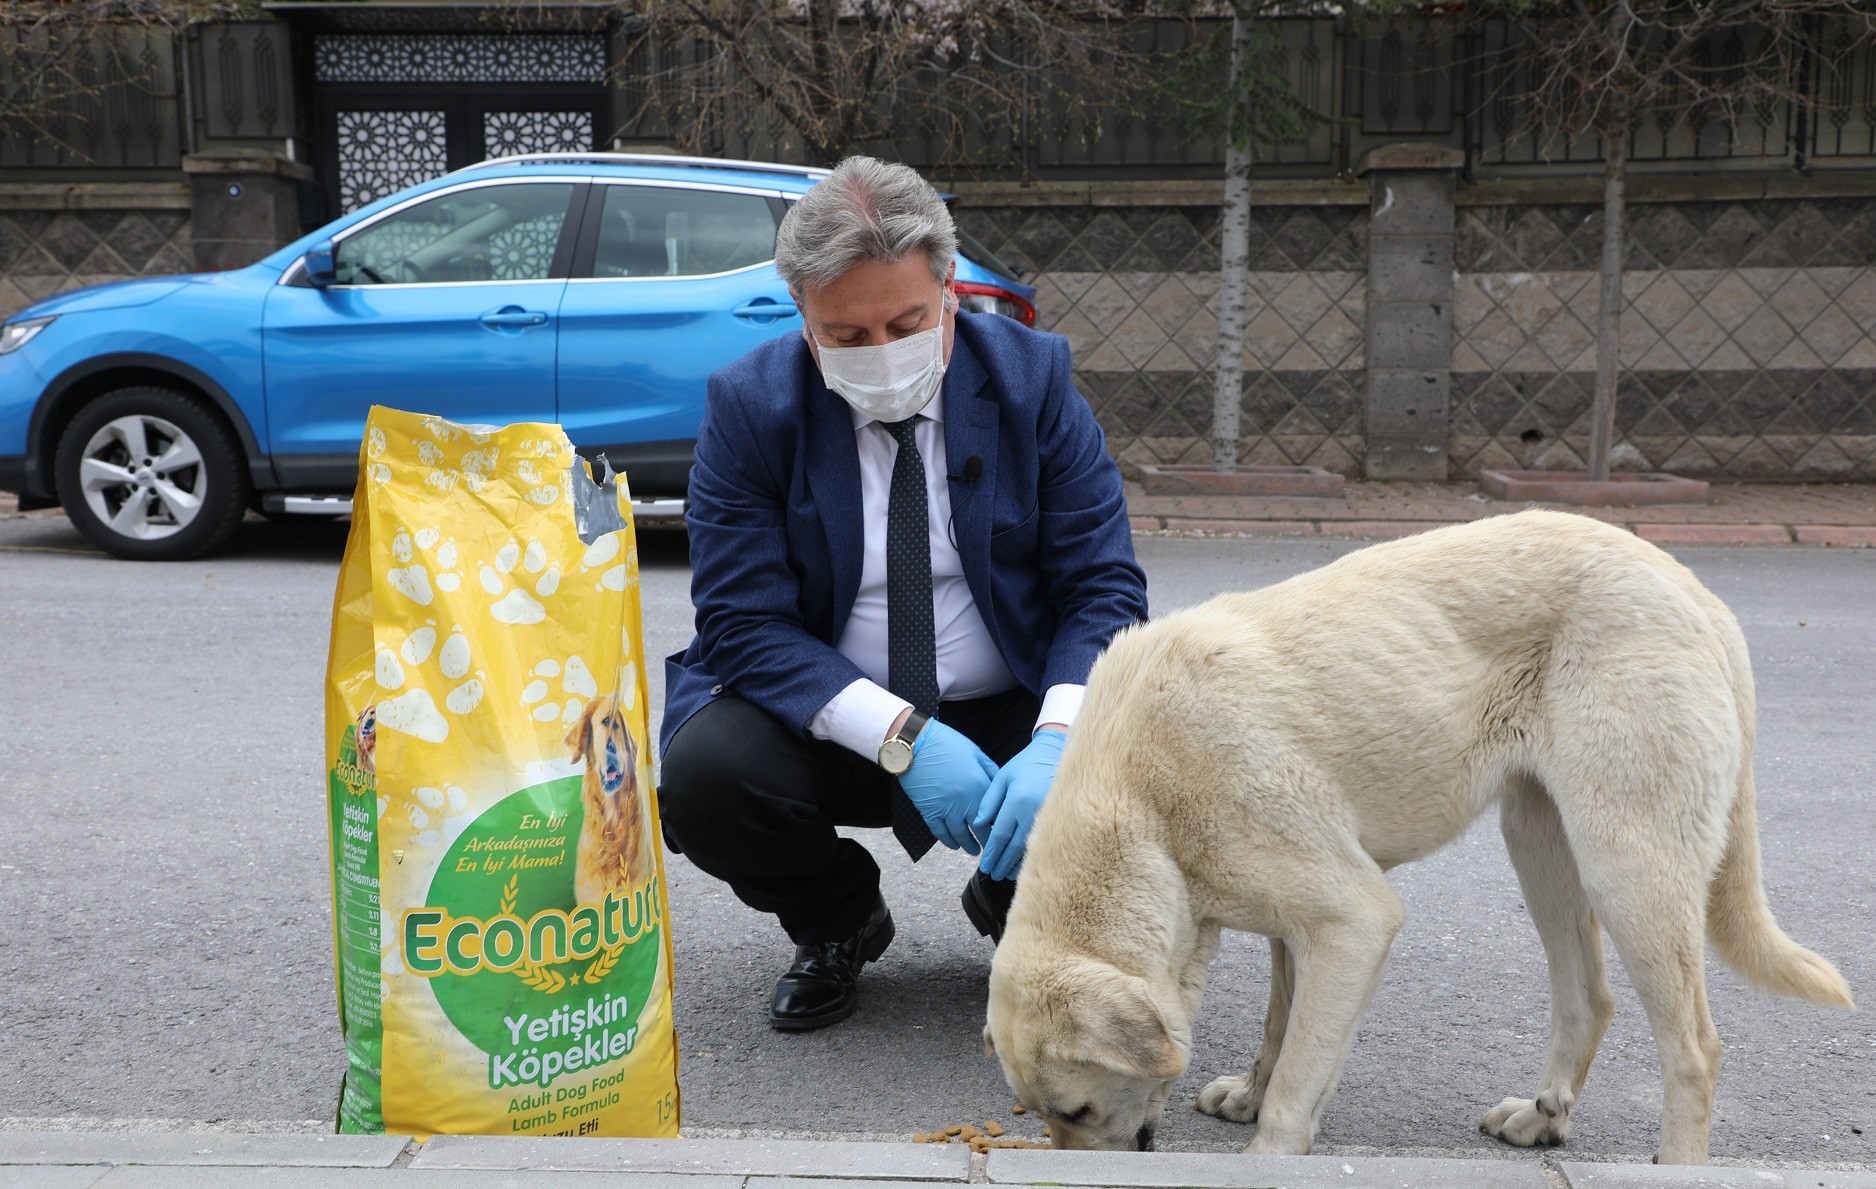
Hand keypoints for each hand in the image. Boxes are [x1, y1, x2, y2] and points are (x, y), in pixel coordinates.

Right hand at [897, 719, 996, 854]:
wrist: (916, 744)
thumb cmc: (948, 743)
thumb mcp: (976, 753)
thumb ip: (991, 771)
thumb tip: (1002, 785)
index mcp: (979, 786)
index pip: (994, 814)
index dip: (1000, 826)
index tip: (1004, 831)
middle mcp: (964, 802)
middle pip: (980, 830)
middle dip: (987, 842)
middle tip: (993, 849)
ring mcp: (946, 809)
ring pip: (960, 836)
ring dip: (969, 845)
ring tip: (975, 851)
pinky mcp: (929, 811)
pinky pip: (940, 833)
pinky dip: (948, 841)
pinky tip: (954, 845)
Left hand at [971, 729, 1066, 881]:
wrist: (1056, 754)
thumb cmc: (1026, 764)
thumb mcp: (1003, 777)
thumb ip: (989, 801)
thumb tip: (979, 826)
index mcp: (1017, 800)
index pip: (1000, 835)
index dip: (992, 853)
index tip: (984, 865)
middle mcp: (1034, 811)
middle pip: (1014, 846)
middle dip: (1002, 863)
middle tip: (992, 875)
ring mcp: (1049, 817)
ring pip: (1030, 849)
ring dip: (1017, 865)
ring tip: (1006, 875)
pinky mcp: (1060, 819)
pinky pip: (1044, 843)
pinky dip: (1032, 856)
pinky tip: (1024, 865)